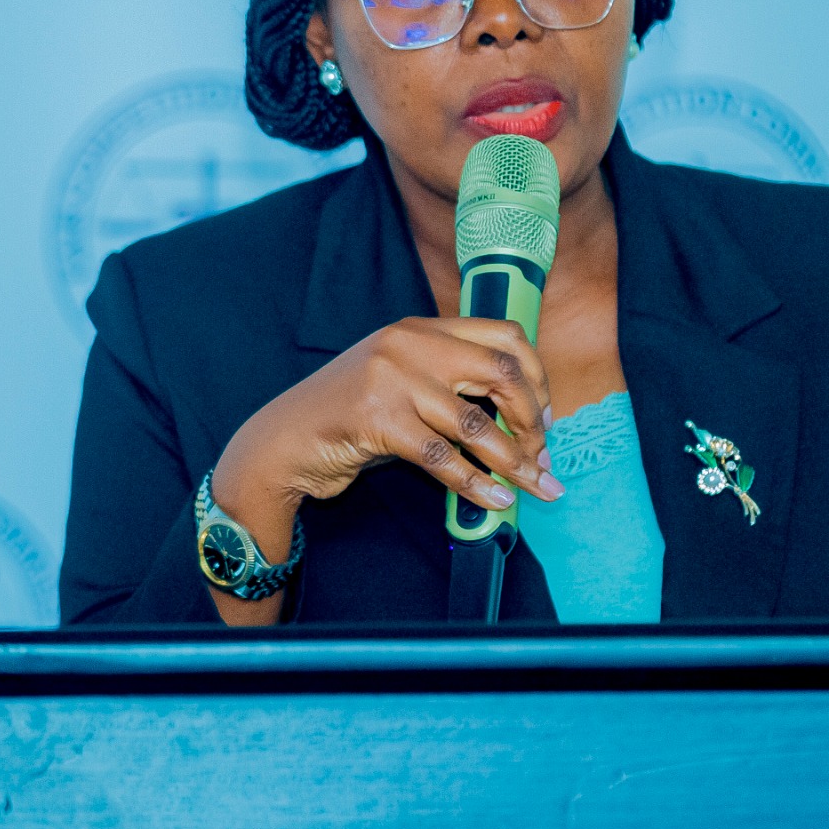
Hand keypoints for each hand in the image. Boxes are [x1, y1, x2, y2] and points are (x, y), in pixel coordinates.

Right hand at [204, 317, 566, 623]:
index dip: (536, 377)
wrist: (283, 441)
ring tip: (535, 486)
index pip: (504, 335)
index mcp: (421, 329)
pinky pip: (444, 459)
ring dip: (515, 462)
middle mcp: (409, 344)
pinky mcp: (378, 420)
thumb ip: (450, 384)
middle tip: (542, 455)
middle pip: (501, 372)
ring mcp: (392, 379)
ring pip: (477, 424)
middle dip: (533, 419)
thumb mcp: (401, 381)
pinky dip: (477, 484)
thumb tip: (522, 421)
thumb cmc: (349, 417)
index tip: (546, 416)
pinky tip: (496, 499)